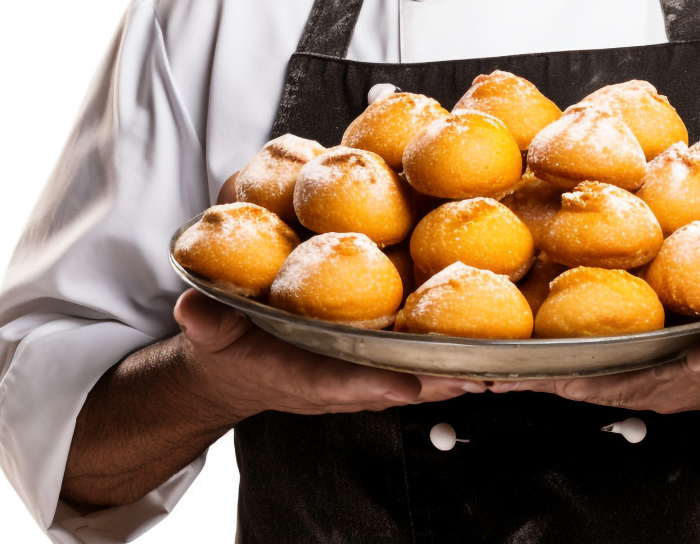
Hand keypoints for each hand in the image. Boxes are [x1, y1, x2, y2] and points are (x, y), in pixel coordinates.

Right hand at [173, 289, 483, 419]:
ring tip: (505, 354)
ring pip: (421, 369)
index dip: (370, 386)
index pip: (337, 384)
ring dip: (459, 363)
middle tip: (483, 369)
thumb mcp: (213, 333)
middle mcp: (344, 372)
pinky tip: (494, 325)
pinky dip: (455, 342)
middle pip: (398, 380)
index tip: (404, 387)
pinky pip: (423, 347)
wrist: (241, 358)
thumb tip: (194, 312)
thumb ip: (208, 323)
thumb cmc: (234, 344)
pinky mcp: (383, 347)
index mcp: (304, 373)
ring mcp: (367, 364)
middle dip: (439, 377)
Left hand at [488, 266, 699, 415]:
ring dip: (531, 371)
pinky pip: (584, 360)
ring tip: (477, 365)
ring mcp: (638, 374)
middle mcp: (655, 380)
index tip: (549, 373)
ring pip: (577, 376)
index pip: (633, 382)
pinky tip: (512, 343)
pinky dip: (548, 356)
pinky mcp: (630, 360)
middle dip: (538, 380)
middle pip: (588, 384)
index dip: (590, 380)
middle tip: (482, 373)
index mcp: (689, 376)